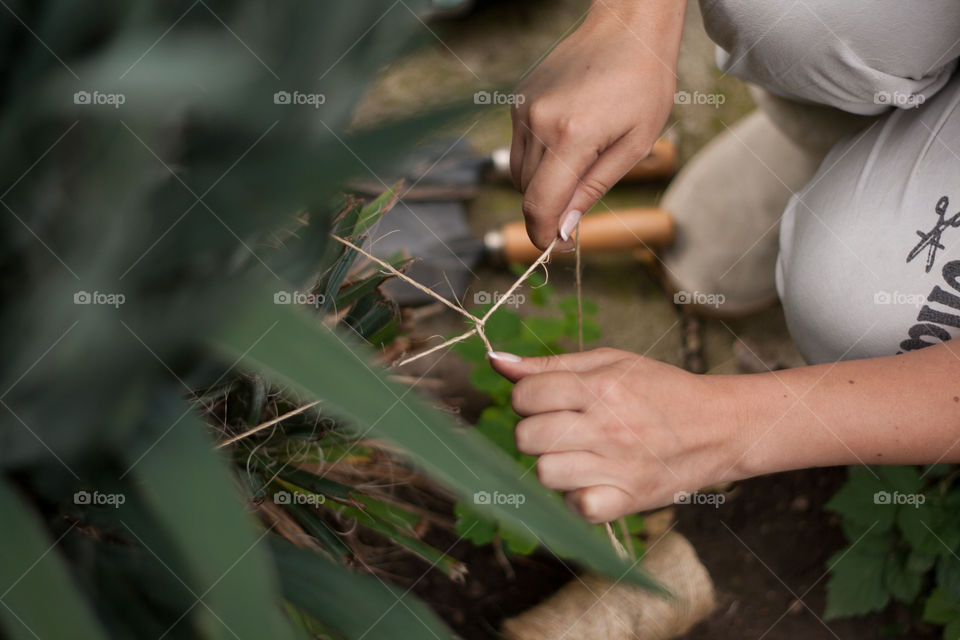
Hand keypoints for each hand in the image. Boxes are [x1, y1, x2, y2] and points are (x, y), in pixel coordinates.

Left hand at [488, 348, 744, 521]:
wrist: (720, 427)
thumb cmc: (660, 389)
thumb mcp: (610, 362)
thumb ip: (550, 364)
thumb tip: (495, 360)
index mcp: (602, 387)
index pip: (525, 395)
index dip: (527, 398)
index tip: (547, 400)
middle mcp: (608, 426)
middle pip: (526, 437)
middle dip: (535, 430)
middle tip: (562, 428)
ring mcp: (618, 467)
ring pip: (544, 473)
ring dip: (553, 464)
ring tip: (578, 454)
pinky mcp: (628, 500)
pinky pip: (576, 507)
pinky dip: (577, 498)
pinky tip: (592, 481)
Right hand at [510, 1, 683, 248]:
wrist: (628, 26)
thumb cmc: (644, 83)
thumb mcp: (634, 145)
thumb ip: (593, 189)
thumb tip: (565, 229)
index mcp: (572, 135)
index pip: (540, 205)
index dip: (544, 236)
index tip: (559, 250)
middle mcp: (539, 121)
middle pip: (527, 193)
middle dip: (548, 213)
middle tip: (575, 218)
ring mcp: (524, 108)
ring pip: (518, 173)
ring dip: (541, 187)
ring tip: (577, 172)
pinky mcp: (519, 99)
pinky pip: (519, 147)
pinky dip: (537, 160)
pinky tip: (568, 143)